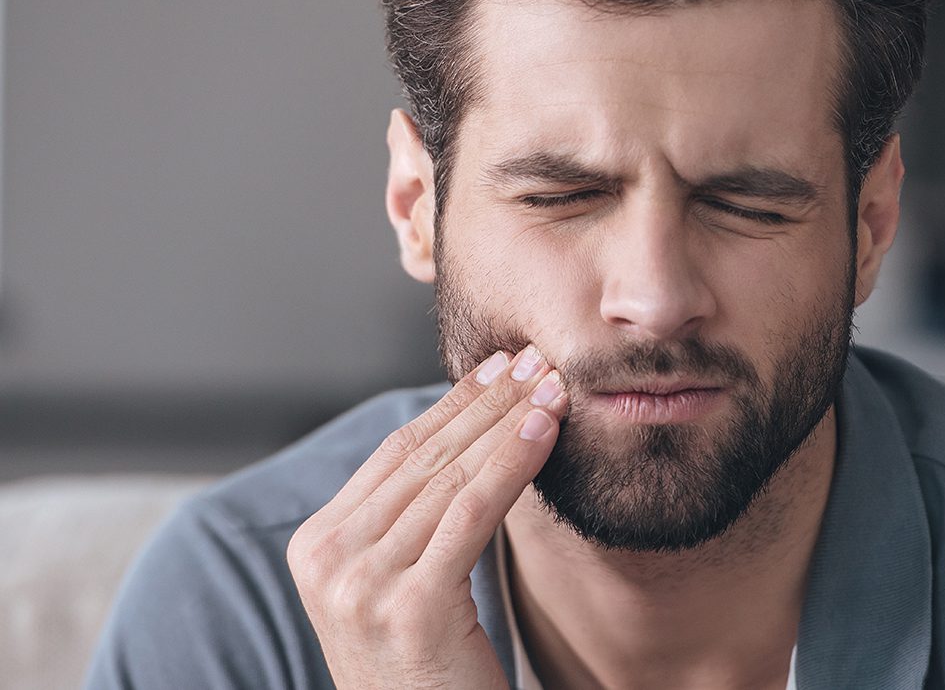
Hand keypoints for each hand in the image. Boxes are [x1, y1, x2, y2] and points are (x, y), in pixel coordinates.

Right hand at [286, 346, 566, 688]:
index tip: (498, 367)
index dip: (452, 405)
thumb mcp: (399, 583)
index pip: (394, 453)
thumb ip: (409, 519)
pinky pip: (471, 513)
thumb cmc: (426, 669)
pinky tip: (544, 431)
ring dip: (509, 422)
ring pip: (451, 477)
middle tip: (536, 360)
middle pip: (423, 457)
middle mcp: (328, 560)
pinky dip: (512, 463)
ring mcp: (362, 584)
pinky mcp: (410, 607)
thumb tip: (467, 431)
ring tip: (553, 387)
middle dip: (487, 401)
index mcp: (316, 546)